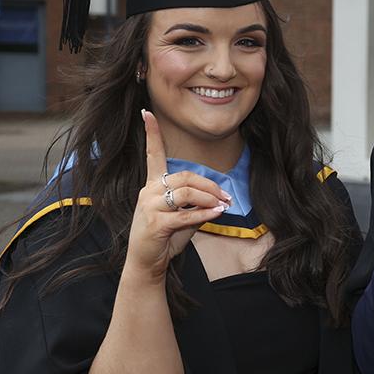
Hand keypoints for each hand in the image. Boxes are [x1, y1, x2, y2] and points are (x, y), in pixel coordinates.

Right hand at [125, 110, 230, 280]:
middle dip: (210, 185)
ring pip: (186, 193)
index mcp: (152, 185)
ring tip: (224, 205)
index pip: (153, 155)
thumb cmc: (165, 236)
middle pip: (185, 177)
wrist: (146, 261)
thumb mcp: (182, 215)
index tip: (147, 112)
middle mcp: (148, 191)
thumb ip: (196, 203)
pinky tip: (217, 213)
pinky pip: (185, 215)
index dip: (151, 133)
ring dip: (210, 199)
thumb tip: (219, 200)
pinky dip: (204, 214)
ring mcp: (149, 207)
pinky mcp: (154, 223)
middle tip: (227, 196)